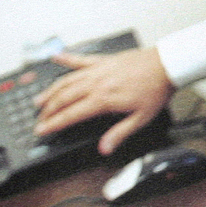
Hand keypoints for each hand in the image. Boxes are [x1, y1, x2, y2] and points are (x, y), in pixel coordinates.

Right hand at [33, 47, 173, 154]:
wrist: (166, 65)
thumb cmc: (156, 90)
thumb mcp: (140, 118)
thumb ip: (119, 133)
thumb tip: (104, 148)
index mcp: (103, 99)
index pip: (71, 114)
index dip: (54, 123)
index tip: (42, 129)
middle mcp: (96, 83)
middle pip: (64, 97)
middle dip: (48, 110)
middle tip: (38, 119)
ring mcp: (98, 70)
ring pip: (67, 80)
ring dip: (51, 90)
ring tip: (38, 99)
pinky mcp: (103, 60)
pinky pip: (80, 59)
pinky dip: (66, 59)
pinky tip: (55, 58)